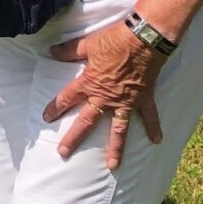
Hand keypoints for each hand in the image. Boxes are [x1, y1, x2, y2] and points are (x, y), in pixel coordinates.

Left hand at [46, 22, 165, 167]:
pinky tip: (157, 141)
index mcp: (90, 84)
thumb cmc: (115, 40)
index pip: (67, 98)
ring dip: (116, 148)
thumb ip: (70, 51)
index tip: (45, 119)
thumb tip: (52, 52)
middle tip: (64, 153)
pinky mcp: (144, 99)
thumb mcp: (89, 44)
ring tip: (112, 165)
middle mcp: (106, 97)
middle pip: (86, 121)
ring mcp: (126, 101)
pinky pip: (150, 117)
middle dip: (74, 138)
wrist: (144, 38)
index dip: (55, 108)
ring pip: (119, 130)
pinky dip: (154, 128)